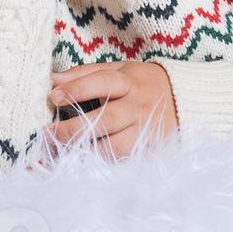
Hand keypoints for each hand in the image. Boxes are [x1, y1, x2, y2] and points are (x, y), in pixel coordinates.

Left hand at [45, 61, 178, 158]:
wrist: (185, 99)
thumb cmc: (141, 82)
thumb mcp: (118, 69)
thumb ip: (85, 74)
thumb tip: (53, 79)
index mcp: (129, 81)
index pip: (102, 82)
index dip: (77, 89)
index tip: (53, 96)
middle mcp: (137, 107)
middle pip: (105, 120)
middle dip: (74, 129)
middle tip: (48, 134)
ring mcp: (145, 131)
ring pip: (114, 146)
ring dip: (86, 150)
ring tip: (61, 150)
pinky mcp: (150, 150)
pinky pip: (123, 160)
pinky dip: (101, 162)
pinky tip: (82, 160)